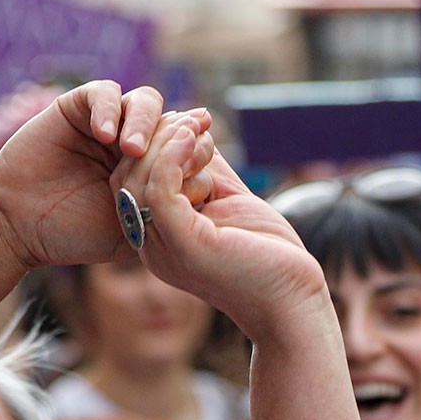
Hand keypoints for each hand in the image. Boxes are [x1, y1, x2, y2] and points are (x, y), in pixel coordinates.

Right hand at [0, 82, 215, 271]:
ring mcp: (109, 122)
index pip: (187, 149)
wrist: (19, 223)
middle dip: (180, 134)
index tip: (202, 170)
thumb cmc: (74, 234)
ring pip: (145, 102)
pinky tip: (106, 136)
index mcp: (152, 169)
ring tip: (132, 150)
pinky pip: (105, 93)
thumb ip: (166, 214)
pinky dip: (110, 109)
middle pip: (172, 121)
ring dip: (146, 123)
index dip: (198, 154)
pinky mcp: (79, 106)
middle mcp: (134, 141)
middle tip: (183, 148)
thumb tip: (207, 199)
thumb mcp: (133, 233)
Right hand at [111, 117, 331, 344]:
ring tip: (196, 126)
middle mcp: (152, 246)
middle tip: (194, 120)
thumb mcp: (228, 199)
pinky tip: (194, 138)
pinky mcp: (185, 246)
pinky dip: (174, 157)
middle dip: (156, 139)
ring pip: (139, 180)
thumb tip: (191, 127)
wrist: (293, 299)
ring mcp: (164, 249)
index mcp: (159, 237)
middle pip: (126, 177)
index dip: (154, 145)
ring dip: (167, 143)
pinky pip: (160, 190)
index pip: (131, 180)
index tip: (189, 123)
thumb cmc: (268, 253)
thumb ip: (205, 170)